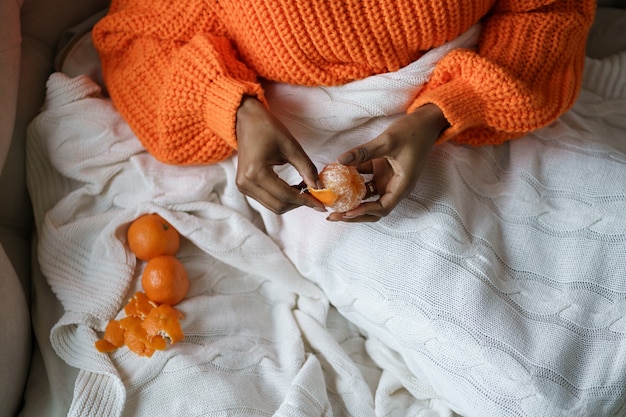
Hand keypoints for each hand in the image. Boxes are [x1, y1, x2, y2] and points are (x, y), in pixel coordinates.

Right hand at [235, 96, 324, 213]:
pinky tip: (294, 188)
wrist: (247, 120)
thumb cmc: (268, 129)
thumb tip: (320, 188)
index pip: (285, 195)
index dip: (305, 200)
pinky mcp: (244, 186)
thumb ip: (307, 169)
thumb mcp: (291, 147)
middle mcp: (246, 183)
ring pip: (273, 205)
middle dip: (299, 203)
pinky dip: (282, 198)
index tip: (321, 204)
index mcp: (255, 172)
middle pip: (278, 206)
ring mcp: (243, 186)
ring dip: (291, 201)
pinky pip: (267, 199)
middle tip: (316, 196)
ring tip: (305, 189)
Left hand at [328, 103, 448, 221]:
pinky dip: (352, 181)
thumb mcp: (387, 141)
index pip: (382, 207)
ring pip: (367, 197)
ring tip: (332, 202)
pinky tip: (337, 178)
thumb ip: (364, 152)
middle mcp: (395, 186)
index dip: (364, 211)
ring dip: (351, 200)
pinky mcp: (382, 171)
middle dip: (354, 214)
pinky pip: (365, 181)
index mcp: (402, 185)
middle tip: (334, 215)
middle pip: (374, 209)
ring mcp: (387, 179)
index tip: (347, 211)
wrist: (426, 121)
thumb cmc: (413, 131)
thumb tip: (339, 161)